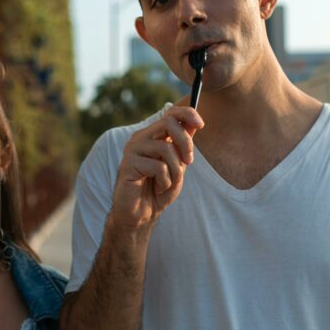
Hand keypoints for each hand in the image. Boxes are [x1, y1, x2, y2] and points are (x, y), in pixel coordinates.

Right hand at [111, 106, 202, 229]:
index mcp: (153, 136)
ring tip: (169, 183)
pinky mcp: (128, 163)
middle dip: (185, 142)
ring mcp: (133, 149)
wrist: (141, 215)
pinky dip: (165, 181)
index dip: (187, 114)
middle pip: (168, 123)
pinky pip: (158, 166)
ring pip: (166, 148)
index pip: (170, 114)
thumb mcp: (177, 167)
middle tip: (189, 162)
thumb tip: (194, 124)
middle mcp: (141, 138)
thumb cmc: (159, 190)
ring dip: (176, 170)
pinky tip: (158, 189)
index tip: (201, 125)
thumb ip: (183, 147)